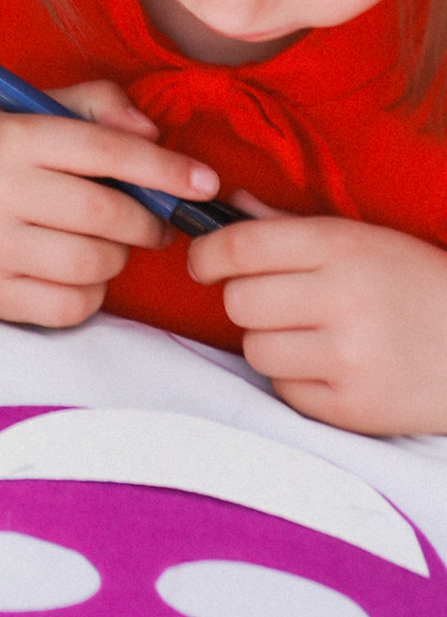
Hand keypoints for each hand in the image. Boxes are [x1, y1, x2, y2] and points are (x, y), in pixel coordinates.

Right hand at [0, 79, 223, 325]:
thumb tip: (154, 138)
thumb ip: (98, 105)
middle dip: (147, 220)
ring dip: (116, 256)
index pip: (104, 151)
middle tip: (150, 219)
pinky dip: (90, 291)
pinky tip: (72, 268)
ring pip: (96, 265)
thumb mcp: (29, 109)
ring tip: (100, 240)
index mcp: (10, 136)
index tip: (206, 182)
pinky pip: (73, 307)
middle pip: (108, 216)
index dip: (164, 168)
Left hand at [189, 213, 446, 432]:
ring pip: (255, 350)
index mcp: (340, 247)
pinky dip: (295, 381)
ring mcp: (349, 359)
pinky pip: (286, 393)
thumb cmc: (415, 283)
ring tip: (304, 335)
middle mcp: (342, 301)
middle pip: (240, 302)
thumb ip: (289, 224)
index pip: (240, 247)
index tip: (202, 261)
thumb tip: (228, 206)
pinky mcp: (356, 409)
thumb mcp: (362, 238)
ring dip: (267, 342)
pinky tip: (327, 367)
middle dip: (243, 300)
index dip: (206, 253)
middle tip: (271, 301)